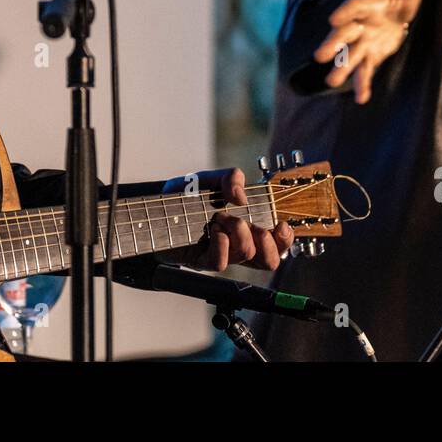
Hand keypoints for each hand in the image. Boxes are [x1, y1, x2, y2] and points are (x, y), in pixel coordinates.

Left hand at [157, 168, 294, 270]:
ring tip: (223, 219)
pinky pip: (220, 263)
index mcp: (247, 225)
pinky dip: (221, 244)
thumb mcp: (209, 178)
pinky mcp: (201, 261)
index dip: (286, 239)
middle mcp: (237, 243)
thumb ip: (229, 177)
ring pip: (246, 258)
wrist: (154, 206)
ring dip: (241, 235)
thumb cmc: (185, 194)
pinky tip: (213, 230)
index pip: (277, 242)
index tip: (281, 224)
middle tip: (255, 227)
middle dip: (269, 243)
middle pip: (270, 261)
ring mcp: (220, 253)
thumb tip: (241, 196)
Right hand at [314, 0, 426, 103]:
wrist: (397, 18)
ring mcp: (363, 43)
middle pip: (344, 36)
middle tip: (320, 56)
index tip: (334, 21)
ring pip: (350, 56)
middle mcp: (360, 26)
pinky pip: (365, 72)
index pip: (354, 8)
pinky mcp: (370, 57)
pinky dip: (363, 85)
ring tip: (331, 82)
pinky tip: (362, 98)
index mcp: (367, 6)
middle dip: (332, 45)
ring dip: (341, 68)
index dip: (345, 13)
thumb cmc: (401, 1)